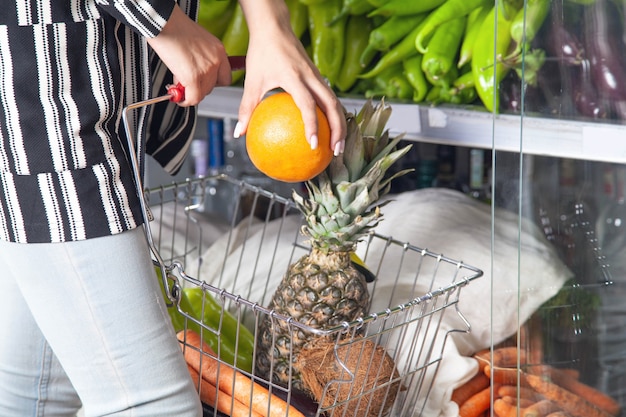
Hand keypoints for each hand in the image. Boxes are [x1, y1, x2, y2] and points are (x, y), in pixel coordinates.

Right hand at [146, 6, 231, 105]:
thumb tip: (194, 72)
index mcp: (219, 50)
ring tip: (179, 83)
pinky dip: (185, 101)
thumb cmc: (175, 27)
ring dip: (191, 92)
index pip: (225, 76)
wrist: (164, 22)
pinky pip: (193, 98)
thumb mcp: (198, 41)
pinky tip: (178, 97)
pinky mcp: (192, 77)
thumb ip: (201, 58)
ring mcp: (206, 70)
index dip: (213, 82)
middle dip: (200, 87)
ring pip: (203, 93)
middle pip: (213, 87)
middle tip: (188, 83)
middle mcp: (216, 61)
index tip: (204, 82)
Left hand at [234, 0, 346, 154]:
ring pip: (336, 102)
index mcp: (294, 77)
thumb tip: (239, 133)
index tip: (313, 145)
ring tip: (337, 144)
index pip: (307, 104)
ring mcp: (318, 76)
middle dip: (338, 129)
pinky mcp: (319, 76)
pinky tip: (329, 129)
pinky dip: (334, 114)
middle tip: (336, 150)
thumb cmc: (262, 53)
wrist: (274, 27)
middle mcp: (311, 77)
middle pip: (332, 105)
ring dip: (341, 123)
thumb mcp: (252, 81)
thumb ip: (246, 108)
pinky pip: (330, 97)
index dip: (312, 125)